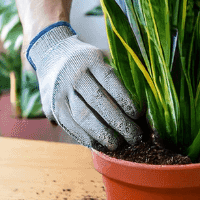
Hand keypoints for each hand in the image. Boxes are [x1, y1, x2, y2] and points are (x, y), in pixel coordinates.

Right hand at [26, 22, 142, 150]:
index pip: (109, 79)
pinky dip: (84, 137)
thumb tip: (147, 95)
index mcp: (90, 59)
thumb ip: (122, 71)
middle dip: (118, 121)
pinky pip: (69, 125)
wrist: (52, 54)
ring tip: (117, 144)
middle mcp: (74, 74)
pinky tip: (98, 144)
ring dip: (102, 133)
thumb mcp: (103, 55)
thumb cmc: (88, 60)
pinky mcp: (52, 105)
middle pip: (98, 100)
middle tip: (134, 136)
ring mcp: (60, 91)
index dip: (125, 98)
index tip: (138, 114)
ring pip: (82, 116)